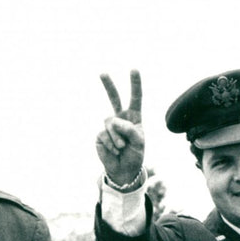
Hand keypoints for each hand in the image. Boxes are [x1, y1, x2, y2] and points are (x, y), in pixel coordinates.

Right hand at [96, 69, 144, 186]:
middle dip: (108, 86)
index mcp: (133, 117)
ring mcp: (109, 126)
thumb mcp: (138, 142)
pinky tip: (115, 151)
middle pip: (114, 98)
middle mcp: (120, 118)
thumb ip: (129, 129)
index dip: (135, 84)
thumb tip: (113, 120)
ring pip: (111, 124)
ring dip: (118, 138)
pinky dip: (111, 144)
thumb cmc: (135, 155)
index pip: (135, 98)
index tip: (134, 69)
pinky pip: (104, 135)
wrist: (124, 171)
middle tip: (102, 73)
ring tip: (122, 148)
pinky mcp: (100, 135)